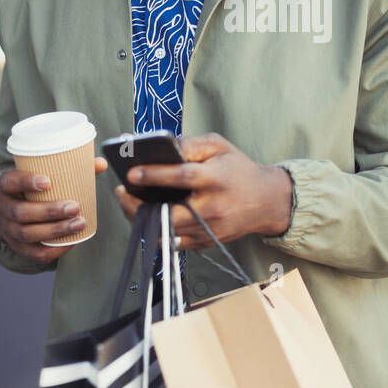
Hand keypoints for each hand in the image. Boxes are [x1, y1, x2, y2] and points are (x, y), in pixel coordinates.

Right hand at [0, 158, 107, 263]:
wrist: (10, 216)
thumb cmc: (32, 192)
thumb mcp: (40, 177)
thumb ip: (70, 168)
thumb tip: (101, 163)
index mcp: (7, 186)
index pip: (10, 182)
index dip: (26, 181)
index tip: (47, 181)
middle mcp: (4, 209)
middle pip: (22, 212)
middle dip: (49, 211)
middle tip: (74, 207)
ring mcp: (9, 231)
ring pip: (28, 234)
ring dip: (55, 230)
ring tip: (79, 224)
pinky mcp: (18, 248)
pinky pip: (34, 253)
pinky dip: (54, 250)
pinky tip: (71, 242)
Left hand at [112, 133, 291, 251]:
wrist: (266, 201)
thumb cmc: (238, 170)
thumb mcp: (219, 147)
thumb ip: (191, 144)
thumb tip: (163, 147)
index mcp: (216, 179)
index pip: (182, 177)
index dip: (154, 175)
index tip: (132, 174)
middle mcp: (212, 208)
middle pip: (168, 215)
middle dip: (138, 207)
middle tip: (122, 194)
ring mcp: (209, 230)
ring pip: (166, 233)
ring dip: (143, 220)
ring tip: (131, 204)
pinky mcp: (206, 243)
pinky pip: (174, 243)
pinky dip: (157, 231)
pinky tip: (149, 217)